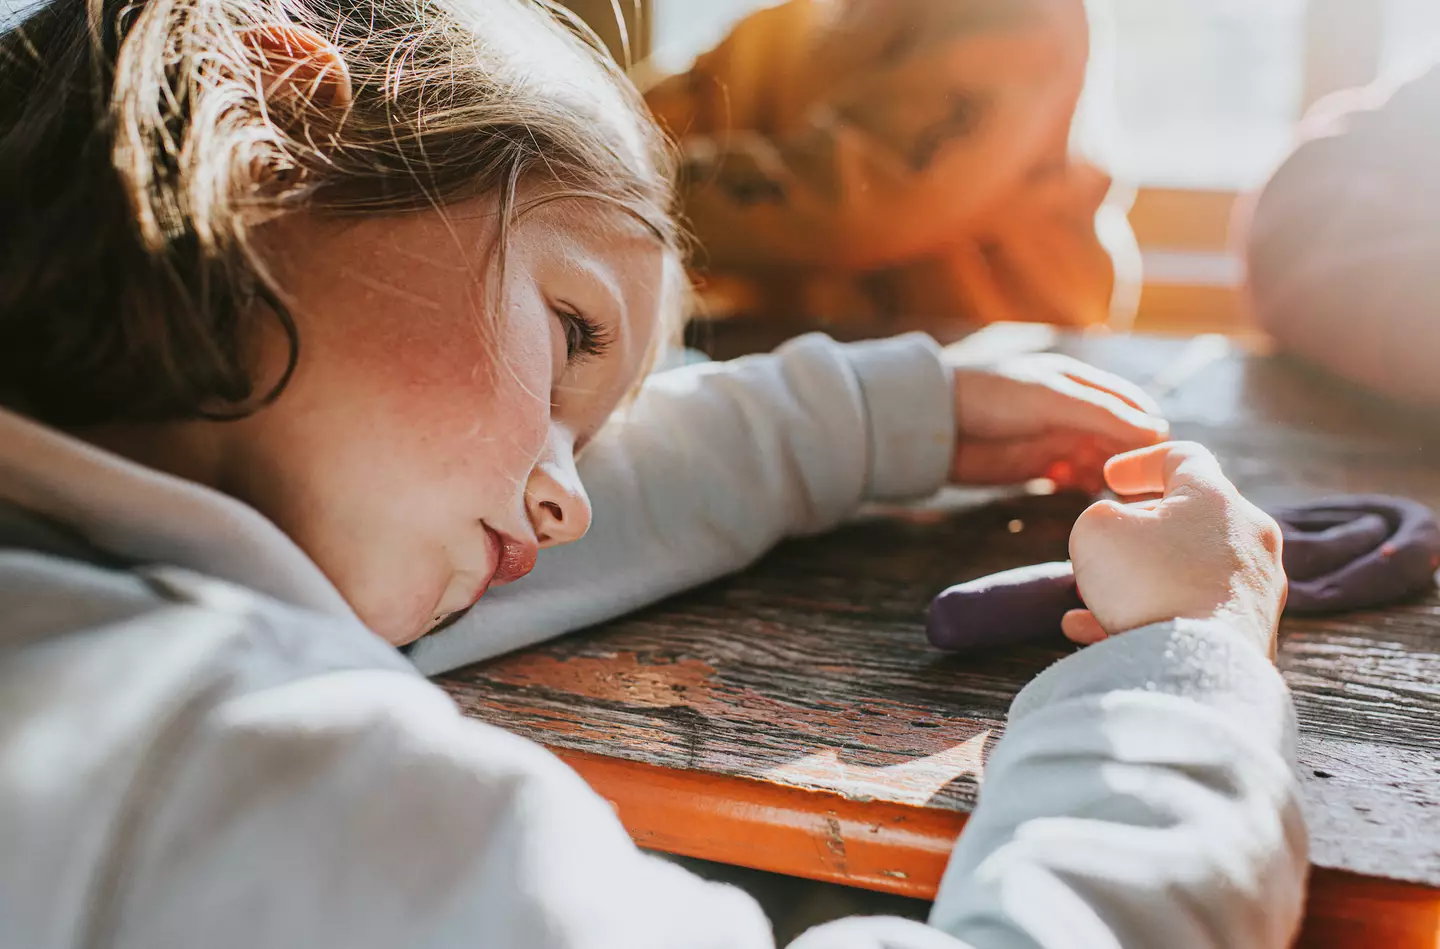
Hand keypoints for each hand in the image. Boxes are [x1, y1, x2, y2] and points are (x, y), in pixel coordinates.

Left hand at [946, 353, 1168, 488]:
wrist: (936, 425)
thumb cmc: (992, 398)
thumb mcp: (1053, 400)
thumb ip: (1103, 415)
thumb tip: (1158, 430)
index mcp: (1078, 381)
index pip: (1130, 404)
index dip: (1149, 428)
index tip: (1163, 457)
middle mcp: (1071, 410)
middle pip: (1119, 436)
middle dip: (1132, 458)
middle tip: (1145, 487)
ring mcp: (1054, 439)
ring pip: (1100, 460)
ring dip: (1111, 475)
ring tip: (1119, 495)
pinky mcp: (1037, 467)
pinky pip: (1074, 478)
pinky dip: (1085, 486)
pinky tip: (1090, 496)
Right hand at [1062, 441, 1286, 657]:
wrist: (1199, 665)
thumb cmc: (1148, 581)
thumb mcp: (1098, 528)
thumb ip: (1102, 517)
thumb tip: (1120, 536)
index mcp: (1216, 497)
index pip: (1183, 457)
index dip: (1141, 462)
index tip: (1111, 479)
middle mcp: (1249, 538)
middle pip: (1190, 519)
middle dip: (1141, 531)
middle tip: (1107, 544)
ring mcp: (1256, 589)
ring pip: (1188, 571)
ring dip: (1141, 578)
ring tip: (1094, 595)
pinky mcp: (1251, 634)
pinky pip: (1193, 614)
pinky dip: (1151, 616)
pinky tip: (1097, 632)